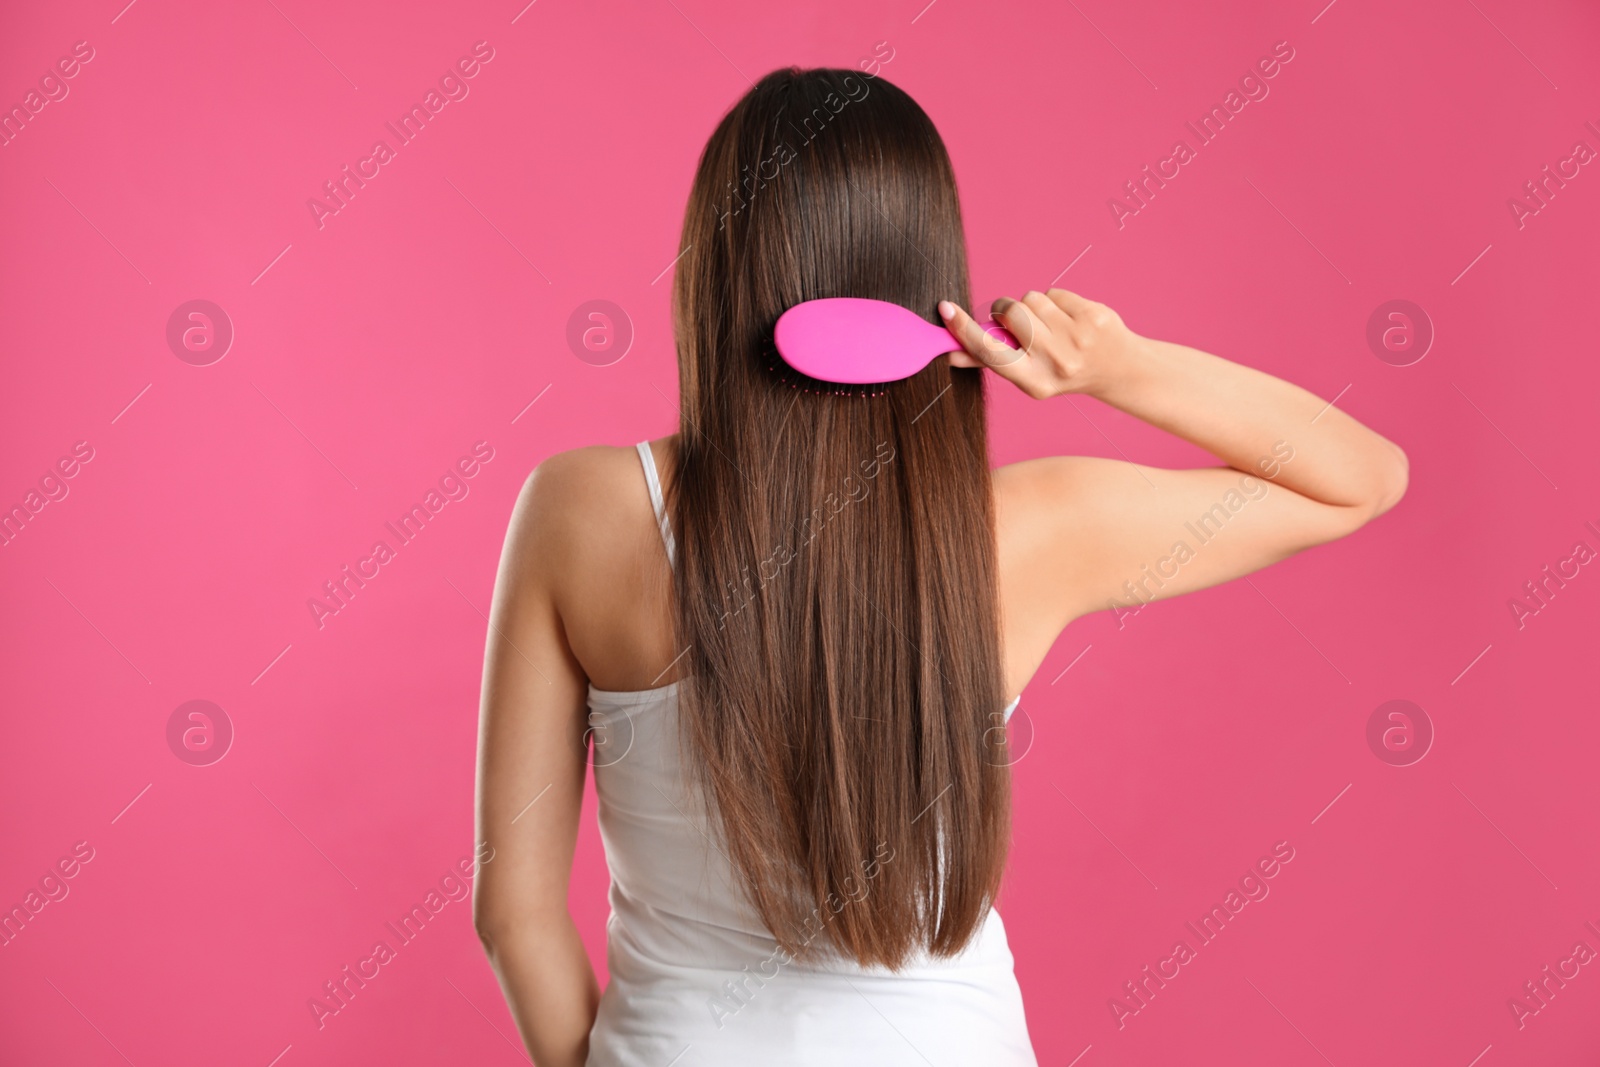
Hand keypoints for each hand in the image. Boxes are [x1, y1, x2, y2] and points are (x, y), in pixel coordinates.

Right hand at [938, 289, 1141, 398]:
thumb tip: (951, 354)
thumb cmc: (1061, 371)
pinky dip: (1055, 301)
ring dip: (1032, 306)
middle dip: (1006, 310)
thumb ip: (990, 361)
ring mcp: (1077, 338)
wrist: (1117, 369)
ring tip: (1048, 324)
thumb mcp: (1027, 375)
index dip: (964, 330)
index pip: (990, 352)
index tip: (945, 310)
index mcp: (1033, 381)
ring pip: (1030, 299)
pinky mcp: (1092, 316)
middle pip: (1010, 313)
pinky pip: (1054, 293)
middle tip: (1016, 321)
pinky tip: (1068, 318)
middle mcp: (1056, 362)